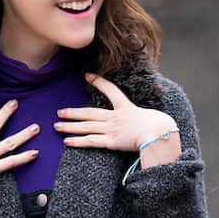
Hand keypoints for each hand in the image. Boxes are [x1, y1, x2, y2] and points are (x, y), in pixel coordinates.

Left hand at [55, 74, 180, 167]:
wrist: (158, 133)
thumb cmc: (161, 126)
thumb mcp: (153, 116)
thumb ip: (145, 119)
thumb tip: (148, 121)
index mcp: (126, 108)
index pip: (111, 91)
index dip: (99, 82)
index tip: (88, 76)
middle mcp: (115, 117)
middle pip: (89, 112)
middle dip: (73, 112)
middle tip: (60, 111)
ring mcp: (111, 129)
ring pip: (86, 126)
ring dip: (70, 126)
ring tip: (57, 125)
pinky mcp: (111, 141)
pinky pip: (90, 141)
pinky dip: (78, 141)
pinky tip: (67, 142)